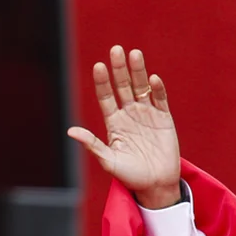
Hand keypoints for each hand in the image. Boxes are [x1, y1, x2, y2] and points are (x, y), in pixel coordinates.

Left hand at [68, 46, 180, 208]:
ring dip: (138, 71)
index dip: (102, 82)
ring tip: (134, 53)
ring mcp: (147, 115)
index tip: (98, 66)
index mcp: (114, 123)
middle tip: (116, 49)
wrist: (155, 185)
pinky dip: (157, 89)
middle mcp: (129, 115)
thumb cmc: (129, 176)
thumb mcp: (108, 161)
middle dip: (119, 69)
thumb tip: (70, 131)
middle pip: (123, 86)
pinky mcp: (164, 119)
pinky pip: (160, 100)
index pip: (106, 97)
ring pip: (141, 87)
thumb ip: (92, 144)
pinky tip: (152, 79)